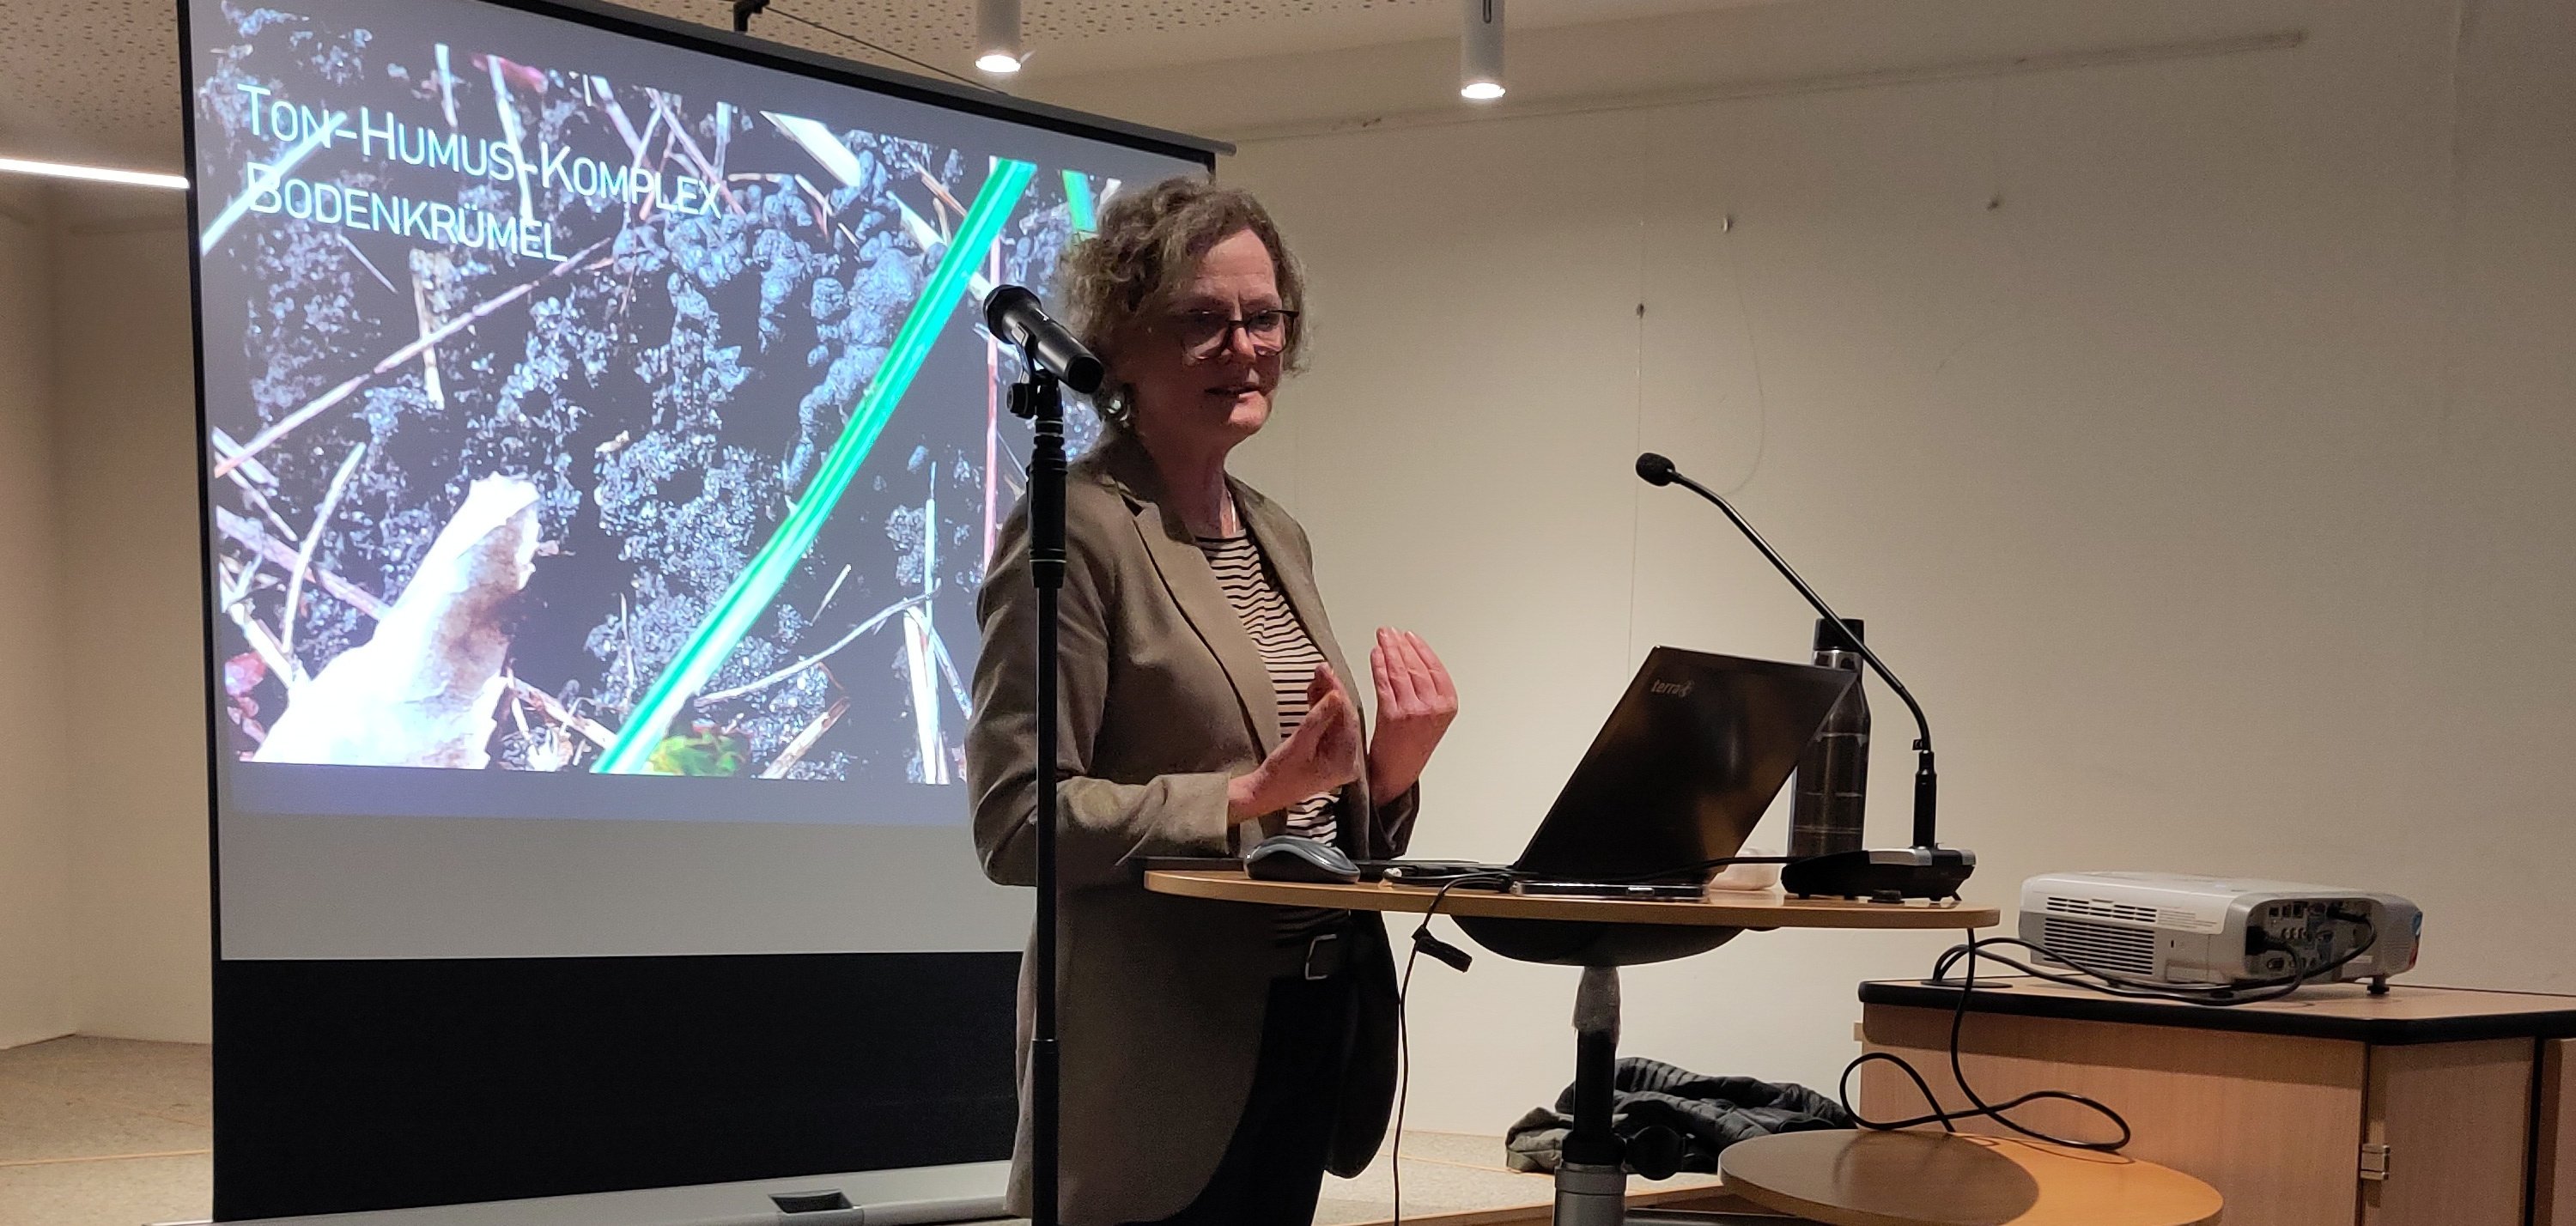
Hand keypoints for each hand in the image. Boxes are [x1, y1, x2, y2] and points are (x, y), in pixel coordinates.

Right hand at [1228, 664, 1362, 823]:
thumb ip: (1318, 718)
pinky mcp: (1327, 752)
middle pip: (1343, 717)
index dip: (1337, 692)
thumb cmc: (1281, 774)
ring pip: (1334, 719)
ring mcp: (1338, 756)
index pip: (1347, 719)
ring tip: (1315, 677)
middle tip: (1321, 669)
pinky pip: (1327, 725)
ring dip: (1324, 698)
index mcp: (1346, 762)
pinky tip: (1313, 692)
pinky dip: (1319, 709)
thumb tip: (1336, 694)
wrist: (1264, 793)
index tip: (1327, 672)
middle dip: (1331, 692)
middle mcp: (1347, 760)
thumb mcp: (1300, 743)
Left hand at [1366, 628, 1456, 800]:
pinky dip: (1378, 665)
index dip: (1420, 648)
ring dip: (1389, 650)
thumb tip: (1414, 659)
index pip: (1434, 668)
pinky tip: (1375, 654)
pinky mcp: (1393, 716)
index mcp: (1448, 705)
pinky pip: (1384, 683)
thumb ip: (1429, 691)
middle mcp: (1434, 707)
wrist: (1396, 773)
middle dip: (1401, 645)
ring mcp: (1414, 711)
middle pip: (1416, 666)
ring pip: (1400, 671)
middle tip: (1389, 632)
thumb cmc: (1411, 746)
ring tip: (1381, 637)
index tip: (1408, 636)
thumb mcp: (1432, 717)